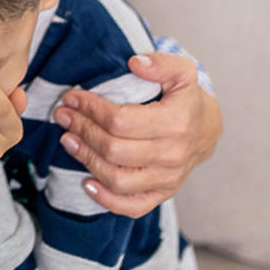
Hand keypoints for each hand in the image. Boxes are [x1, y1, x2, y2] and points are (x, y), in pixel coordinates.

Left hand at [54, 52, 222, 216]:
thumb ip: (161, 63)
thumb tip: (135, 63)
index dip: (91, 109)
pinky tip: (87, 182)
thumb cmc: (185, 99)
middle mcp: (172, 156)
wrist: (206, 130)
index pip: (121, 121)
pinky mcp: (162, 194)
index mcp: (176, 124)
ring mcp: (168, 179)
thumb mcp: (182, 72)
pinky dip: (106, 199)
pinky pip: (132, 206)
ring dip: (86, 159)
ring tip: (67, 140)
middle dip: (83, 130)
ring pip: (118, 179)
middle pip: (114, 150)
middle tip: (63, 115)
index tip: (72, 97)